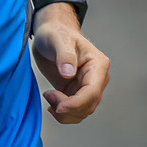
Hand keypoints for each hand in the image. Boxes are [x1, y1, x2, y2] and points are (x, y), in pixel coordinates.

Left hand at [31, 3, 109, 123]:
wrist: (50, 34)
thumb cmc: (56, 33)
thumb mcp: (58, 39)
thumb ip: (64, 55)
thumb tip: (69, 73)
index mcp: (97, 65)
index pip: (92, 92)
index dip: (76, 103)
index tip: (59, 107)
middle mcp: (96, 79)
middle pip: (88, 105)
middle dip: (68, 108)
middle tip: (48, 95)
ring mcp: (87, 87)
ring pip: (82, 112)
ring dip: (64, 113)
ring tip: (48, 96)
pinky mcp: (76, 93)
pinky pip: (73, 111)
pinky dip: (62, 113)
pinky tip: (50, 103)